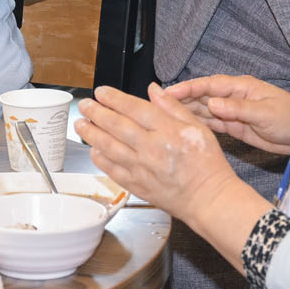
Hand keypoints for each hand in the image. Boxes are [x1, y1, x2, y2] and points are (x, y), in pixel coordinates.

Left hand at [76, 85, 273, 277]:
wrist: (209, 199)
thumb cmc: (207, 164)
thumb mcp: (198, 127)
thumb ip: (172, 107)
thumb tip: (152, 89)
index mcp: (168, 131)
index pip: (134, 109)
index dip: (114, 99)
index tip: (101, 92)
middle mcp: (152, 149)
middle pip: (117, 126)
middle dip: (96, 113)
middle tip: (84, 105)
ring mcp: (142, 169)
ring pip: (109, 148)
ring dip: (92, 134)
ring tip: (80, 124)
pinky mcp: (137, 186)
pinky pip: (113, 170)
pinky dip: (100, 159)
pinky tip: (93, 150)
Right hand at [162, 74, 289, 155]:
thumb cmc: (289, 117)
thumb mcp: (264, 113)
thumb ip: (237, 109)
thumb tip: (212, 104)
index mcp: (240, 87)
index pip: (208, 85)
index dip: (187, 88)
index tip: (169, 92)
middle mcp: (233, 97)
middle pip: (202, 95)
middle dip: (181, 98)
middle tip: (158, 102)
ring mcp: (233, 111)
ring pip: (204, 109)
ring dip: (187, 110)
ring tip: (165, 114)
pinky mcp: (235, 126)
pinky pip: (213, 123)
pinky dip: (200, 123)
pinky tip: (186, 125)